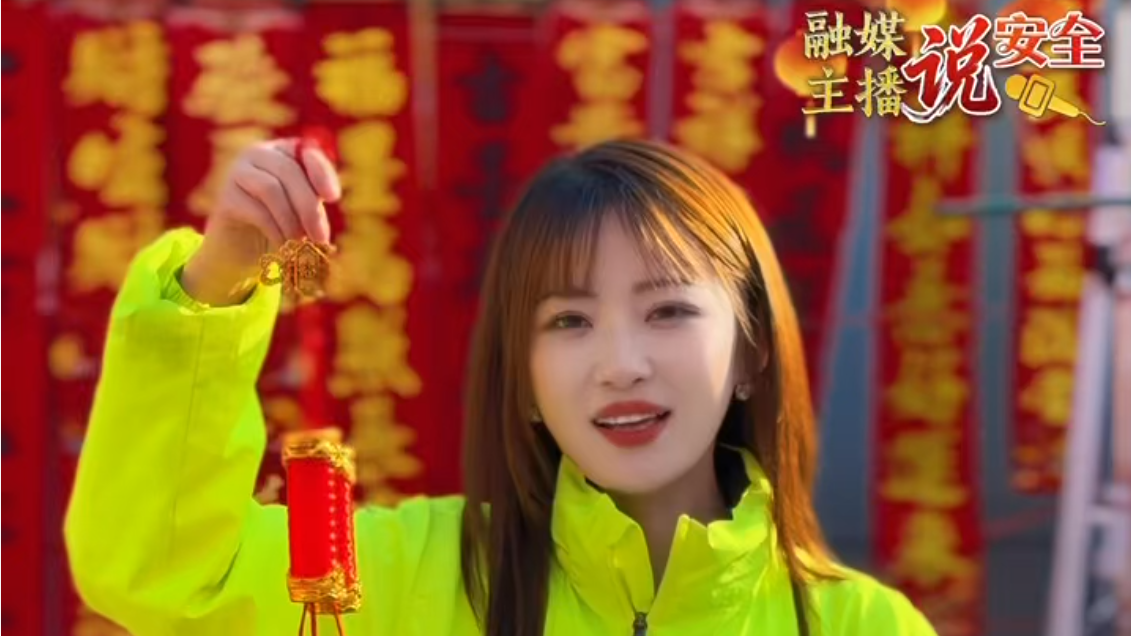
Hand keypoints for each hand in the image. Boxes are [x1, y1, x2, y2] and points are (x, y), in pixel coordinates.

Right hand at [181, 138, 341, 305]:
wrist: (242, 249)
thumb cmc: (281, 225)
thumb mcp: (304, 208)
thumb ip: (315, 196)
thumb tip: (331, 194)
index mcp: (284, 151)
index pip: (305, 151)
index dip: (321, 172)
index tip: (333, 197)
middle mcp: (258, 153)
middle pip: (288, 171)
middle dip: (308, 207)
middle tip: (321, 236)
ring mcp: (238, 172)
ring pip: (271, 189)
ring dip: (291, 220)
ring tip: (299, 243)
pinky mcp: (226, 197)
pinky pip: (256, 210)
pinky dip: (275, 231)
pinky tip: (283, 246)